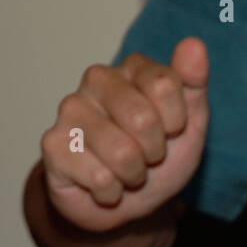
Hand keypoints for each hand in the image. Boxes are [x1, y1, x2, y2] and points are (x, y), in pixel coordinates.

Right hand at [40, 39, 209, 232]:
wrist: (126, 202)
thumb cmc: (157, 158)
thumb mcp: (190, 125)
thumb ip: (193, 84)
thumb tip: (194, 45)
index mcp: (133, 67)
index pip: (165, 85)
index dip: (177, 122)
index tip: (170, 131)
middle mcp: (97, 80)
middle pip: (143, 119)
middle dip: (154, 152)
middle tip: (146, 156)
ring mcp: (71, 110)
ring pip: (122, 153)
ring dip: (133, 175)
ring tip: (125, 171)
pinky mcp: (53, 145)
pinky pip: (100, 178)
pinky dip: (111, 192)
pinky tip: (103, 184)